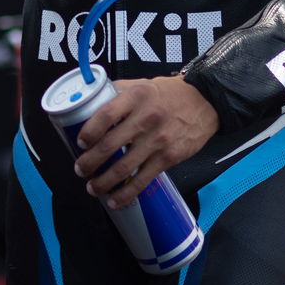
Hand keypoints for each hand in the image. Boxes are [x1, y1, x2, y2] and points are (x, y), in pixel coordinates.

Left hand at [72, 76, 218, 209]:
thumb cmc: (168, 94)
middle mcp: (145, 119)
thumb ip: (117, 92)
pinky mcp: (168, 158)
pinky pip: (142, 180)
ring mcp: (157, 141)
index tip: (80, 142)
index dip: (89, 131)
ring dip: (103, 182)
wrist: (204, 102)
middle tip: (80, 169)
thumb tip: (89, 100)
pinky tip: (114, 200)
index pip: (105, 115)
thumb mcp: (141, 84)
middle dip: (89, 162)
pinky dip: (125, 194)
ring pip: (123, 168)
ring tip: (92, 187)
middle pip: (109, 145)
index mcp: (135, 97)